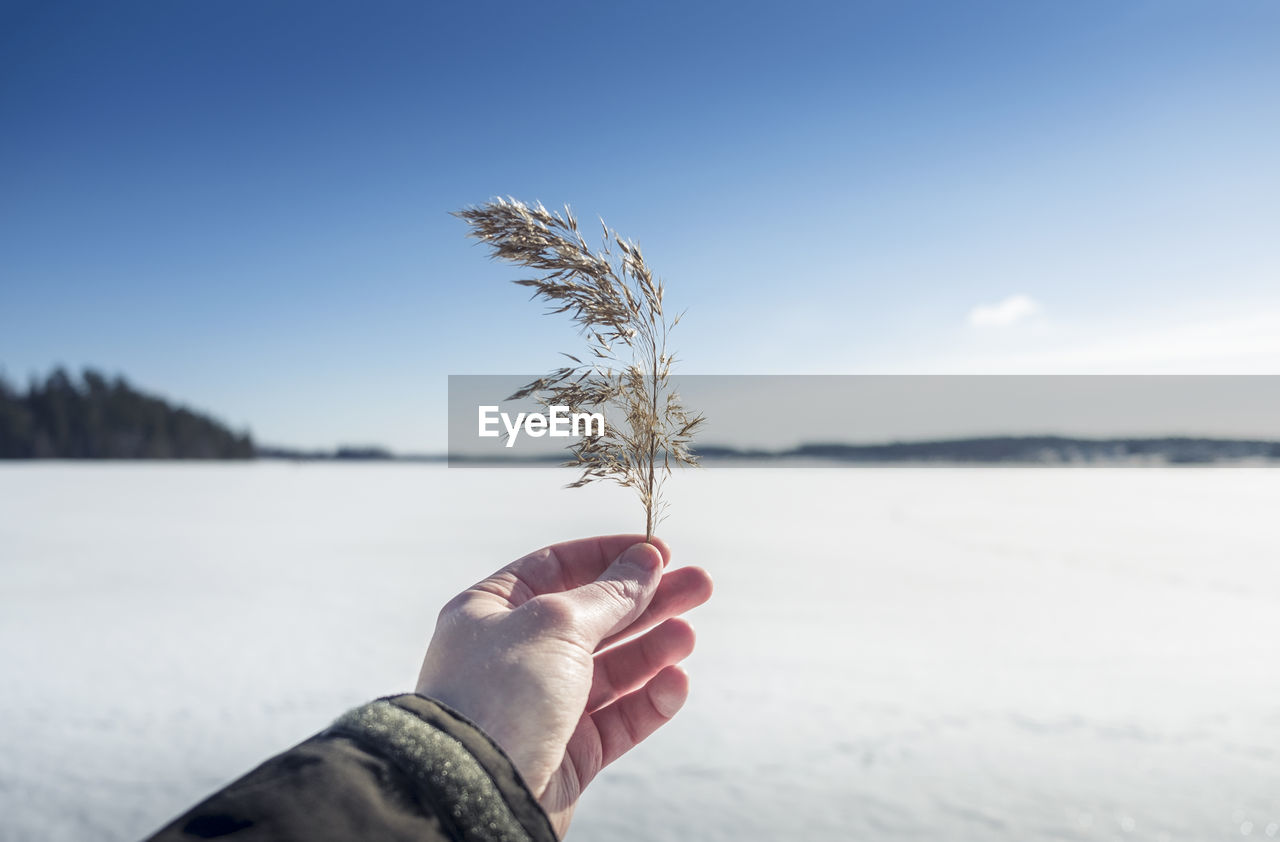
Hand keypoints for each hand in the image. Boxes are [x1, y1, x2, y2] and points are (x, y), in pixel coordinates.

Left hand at [414, 535, 712, 836]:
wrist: (474, 794)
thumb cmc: (498, 696)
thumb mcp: (556, 624)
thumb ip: (609, 595)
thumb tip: (645, 562)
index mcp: (492, 612)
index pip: (557, 567)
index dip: (609, 557)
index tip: (658, 551)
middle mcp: (516, 656)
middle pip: (595, 616)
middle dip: (649, 600)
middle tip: (699, 585)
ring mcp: (543, 706)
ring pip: (612, 669)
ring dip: (654, 649)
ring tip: (688, 636)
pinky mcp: (568, 753)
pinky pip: (618, 720)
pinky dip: (649, 700)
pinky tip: (675, 682)